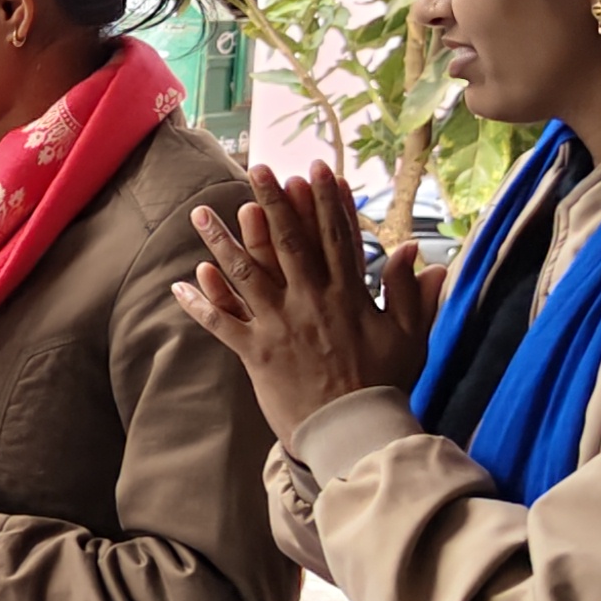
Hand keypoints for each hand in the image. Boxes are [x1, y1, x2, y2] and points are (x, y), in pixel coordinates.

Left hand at [171, 163, 441, 442]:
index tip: (315, 168)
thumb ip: (411, 293)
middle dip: (272, 202)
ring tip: (200, 212)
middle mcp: (311, 302)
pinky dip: (201, 303)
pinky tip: (182, 282)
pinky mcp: (256, 352)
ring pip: (246, 273)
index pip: (336, 237)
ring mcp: (280, 325)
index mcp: (348, 295)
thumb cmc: (384, 385)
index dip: (325, 200)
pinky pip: (223, 322)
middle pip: (288, 242)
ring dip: (221, 241)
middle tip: (257, 168)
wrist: (354, 432)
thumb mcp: (409, 337)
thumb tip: (418, 253)